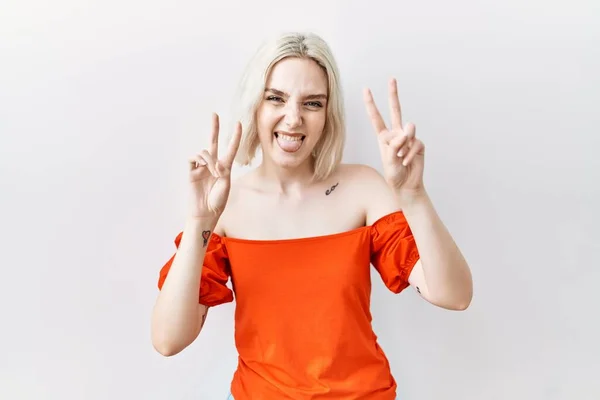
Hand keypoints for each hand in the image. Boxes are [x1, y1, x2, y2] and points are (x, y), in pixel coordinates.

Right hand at [188, 113, 241, 218]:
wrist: (206, 212)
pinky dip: (202, 160)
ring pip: (205, 151)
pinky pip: (194, 157)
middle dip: (214, 128)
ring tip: (215, 173)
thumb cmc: (217, 201)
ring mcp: (201, 167)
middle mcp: (212, 165)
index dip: (235, 137)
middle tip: (214, 114)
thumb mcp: (226, 184)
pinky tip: (205, 169)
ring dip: (211, 160)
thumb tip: (214, 161)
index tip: (238, 124)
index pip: (230, 149)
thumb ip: (222, 169)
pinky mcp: (191, 170)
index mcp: (224, 168)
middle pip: (213, 142)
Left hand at [363, 78, 424, 193]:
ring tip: (400, 158)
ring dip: (402, 147)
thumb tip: (409, 127)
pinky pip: (414, 143)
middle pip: (395, 110)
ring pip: (406, 132)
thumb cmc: (393, 174)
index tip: (366, 89)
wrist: (406, 185)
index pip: (376, 117)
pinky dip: (409, 154)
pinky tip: (406, 162)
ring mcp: (408, 137)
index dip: (371, 104)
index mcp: (384, 136)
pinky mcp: (418, 144)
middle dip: (393, 94)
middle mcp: (396, 134)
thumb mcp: (388, 159)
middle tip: (391, 79)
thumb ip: (396, 143)